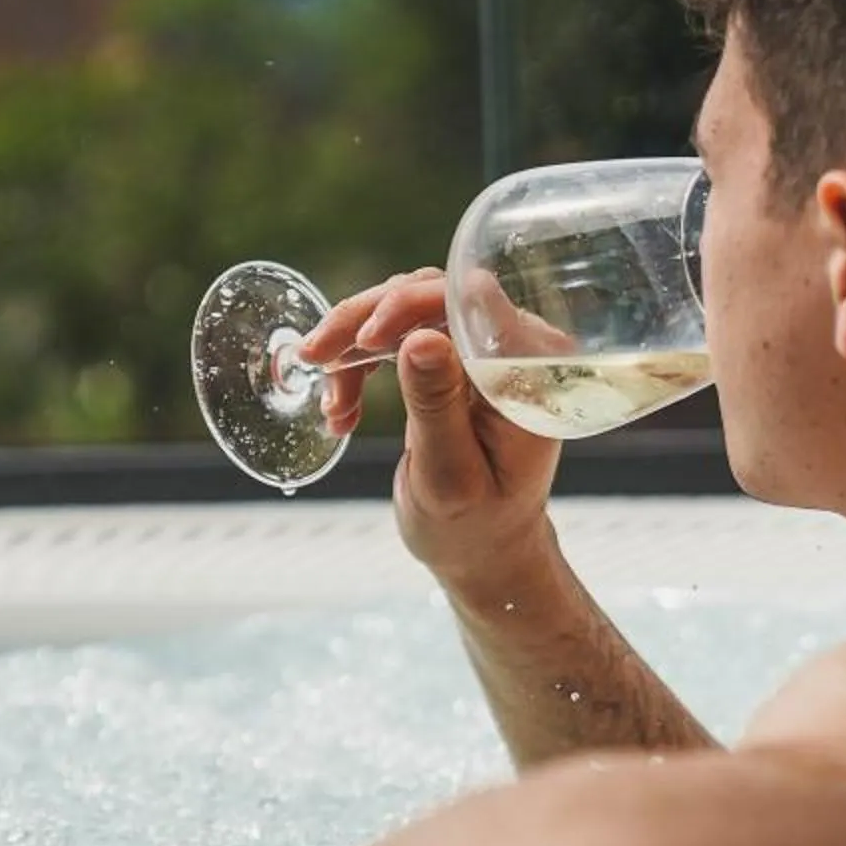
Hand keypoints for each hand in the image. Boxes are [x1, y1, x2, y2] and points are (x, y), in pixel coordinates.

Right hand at [298, 269, 561, 586]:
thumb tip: (421, 338)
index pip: (470, 302)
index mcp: (529, 369)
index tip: (365, 339)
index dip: (412, 306)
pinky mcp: (449, 360)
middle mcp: (509, 348)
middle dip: (365, 321)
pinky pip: (394, 335)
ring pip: (404, 309)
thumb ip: (436, 407)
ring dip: (353, 344)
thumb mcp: (449, 476)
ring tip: (330, 402)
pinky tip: (339, 408)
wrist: (480, 551)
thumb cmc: (475, 527)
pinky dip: (357, 364)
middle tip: (316, 355)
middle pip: (430, 295)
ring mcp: (477, 350)